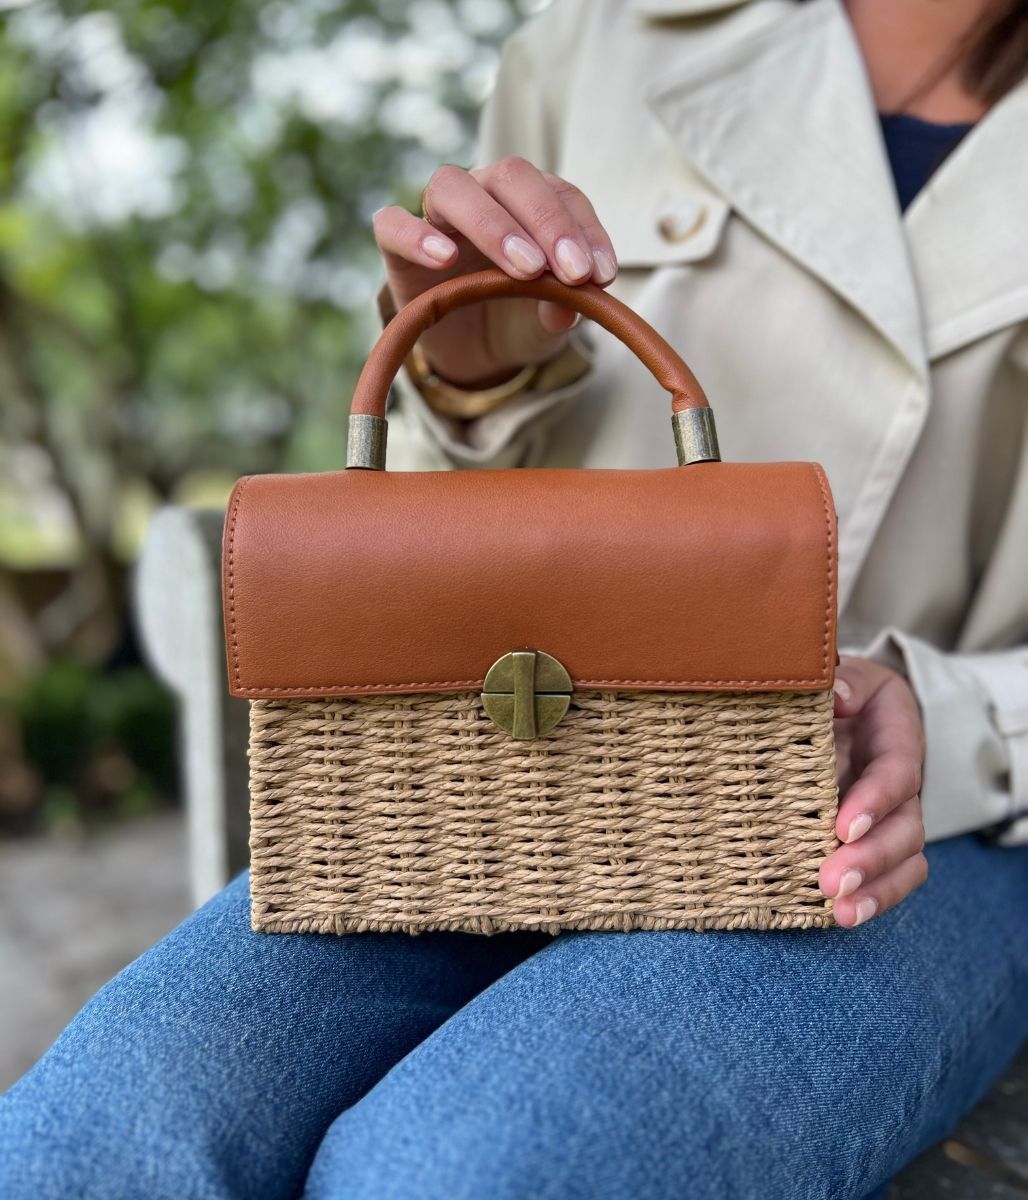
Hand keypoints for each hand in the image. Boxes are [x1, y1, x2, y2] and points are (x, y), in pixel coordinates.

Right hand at [371, 157, 617, 387]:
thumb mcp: (548, 323)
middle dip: (546, 221)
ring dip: (492, 224)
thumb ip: (562, 307)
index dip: (585, 229)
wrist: (472, 356)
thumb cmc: (517, 322)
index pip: (561, 194)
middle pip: (510, 177)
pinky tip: (445, 259)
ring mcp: (437, 217)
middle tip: (571, 272)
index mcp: (529, 203)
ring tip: (525, 269)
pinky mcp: (396, 248)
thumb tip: (569, 306)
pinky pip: (393, 224)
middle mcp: (484, 195)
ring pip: (452, 187)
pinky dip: (416, 235)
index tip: (602, 274)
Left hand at [819, 655, 927, 927]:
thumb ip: (843, 680)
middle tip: (831, 881)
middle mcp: (901, 785)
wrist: (849, 707)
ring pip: (904, 860)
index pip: (895, 774)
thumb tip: (836, 695)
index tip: (842, 826)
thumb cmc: (842, 692)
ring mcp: (892, 817)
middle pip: (904, 828)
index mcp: (896, 740)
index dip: (874, 801)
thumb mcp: (847, 675)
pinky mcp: (876, 839)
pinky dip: (874, 899)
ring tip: (840, 911)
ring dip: (875, 888)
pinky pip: (891, 876)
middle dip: (871, 857)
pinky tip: (843, 918)